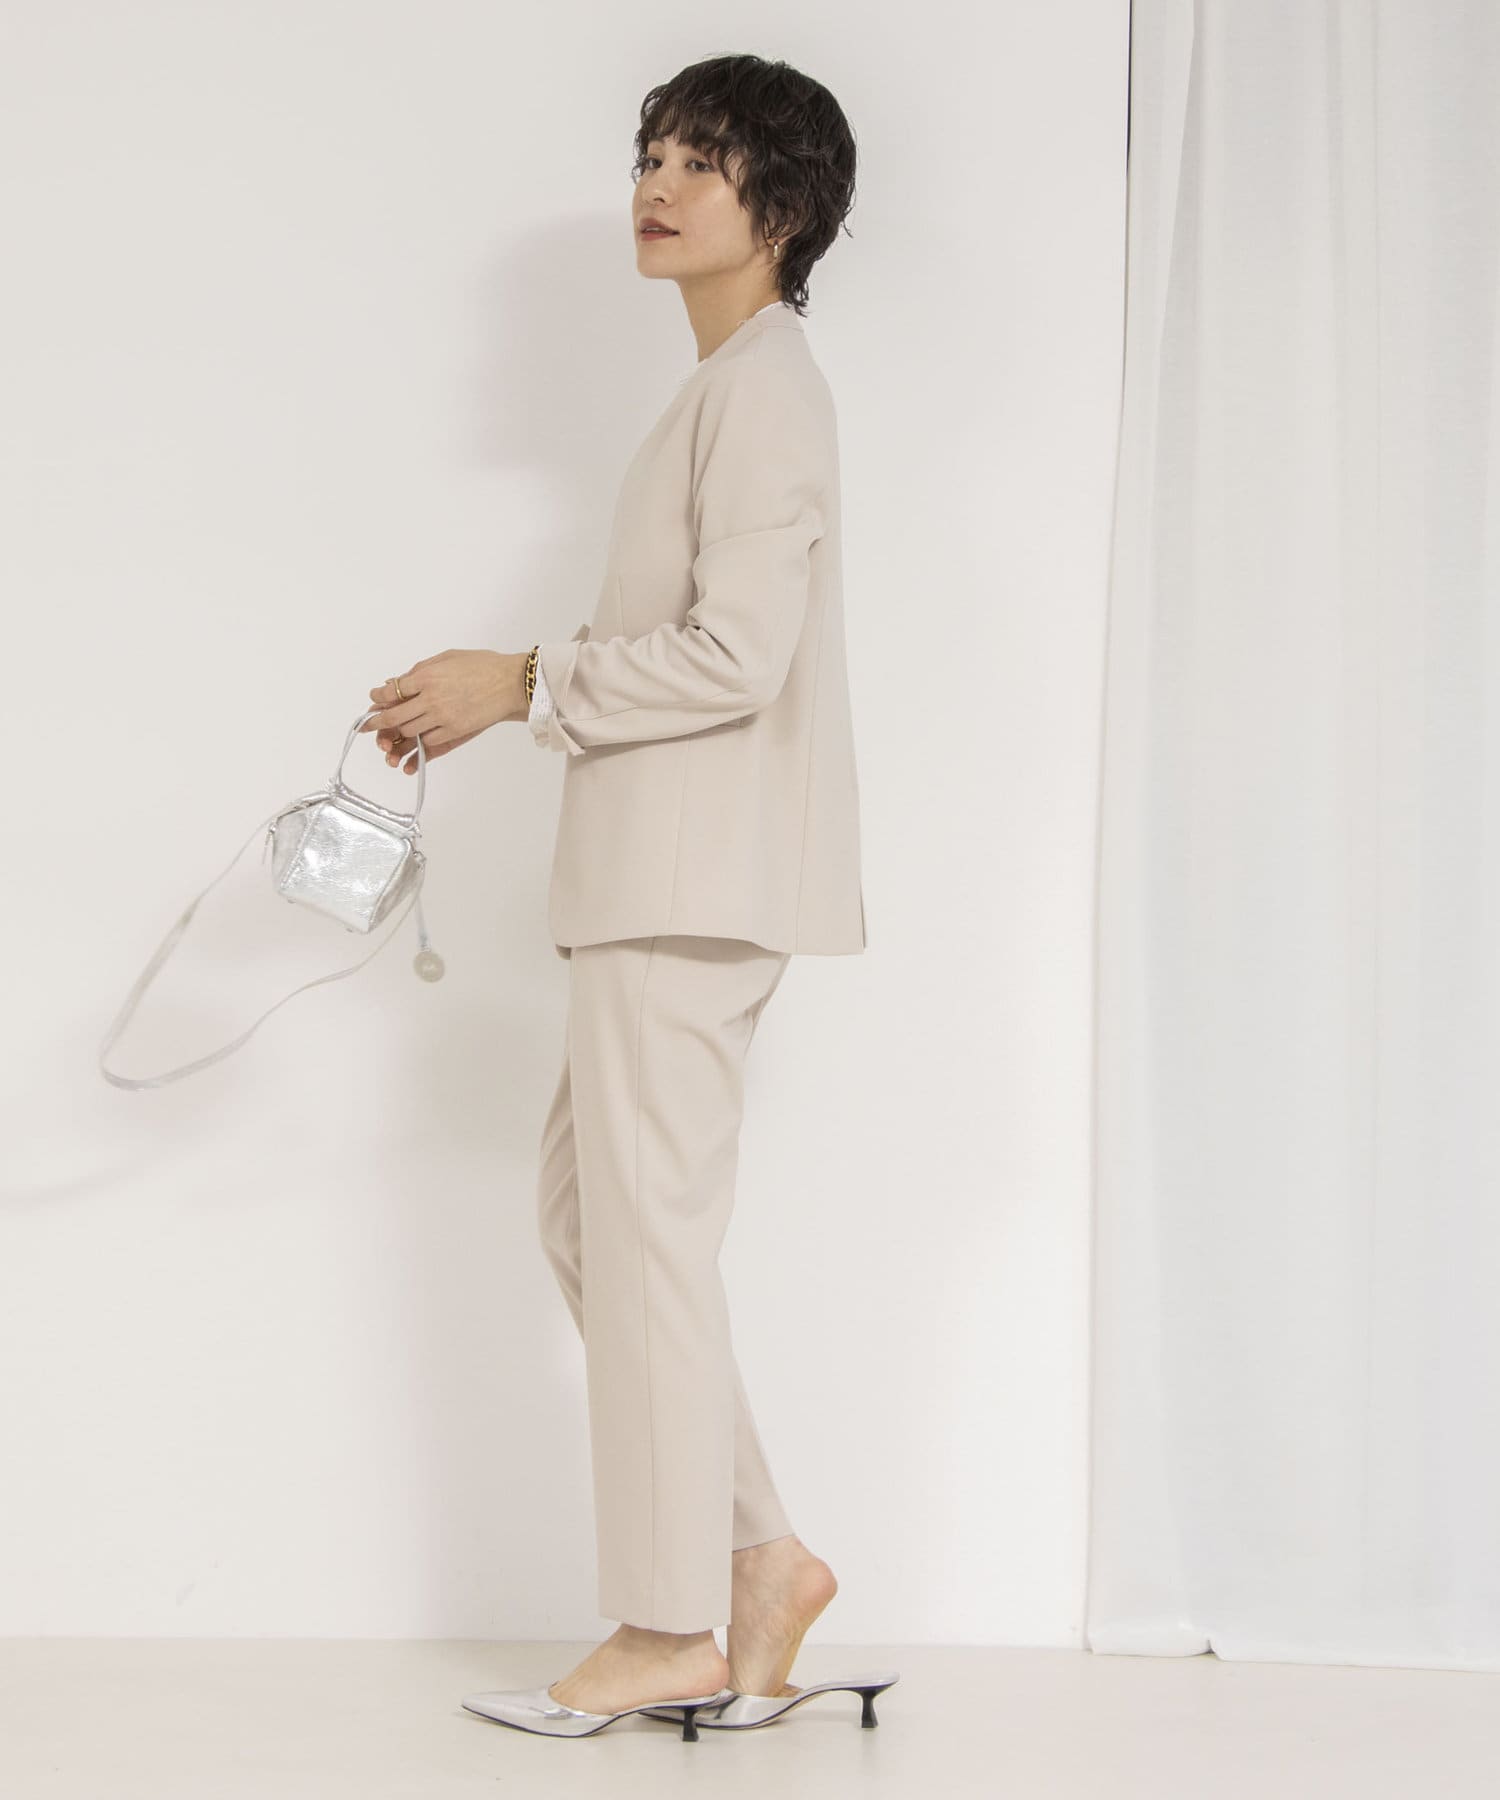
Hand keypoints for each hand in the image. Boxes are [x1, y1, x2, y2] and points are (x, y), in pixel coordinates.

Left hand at [358, 649, 528, 773]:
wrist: (511, 684)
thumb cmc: (483, 666)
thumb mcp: (447, 658)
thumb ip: (421, 670)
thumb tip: (400, 681)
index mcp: (427, 676)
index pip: (391, 691)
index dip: (379, 697)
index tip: (375, 699)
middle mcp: (431, 698)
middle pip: (394, 716)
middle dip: (377, 722)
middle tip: (368, 725)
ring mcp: (442, 717)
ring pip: (408, 731)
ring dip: (399, 731)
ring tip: (395, 731)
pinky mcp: (455, 731)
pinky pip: (428, 741)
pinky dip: (420, 740)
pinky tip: (418, 737)